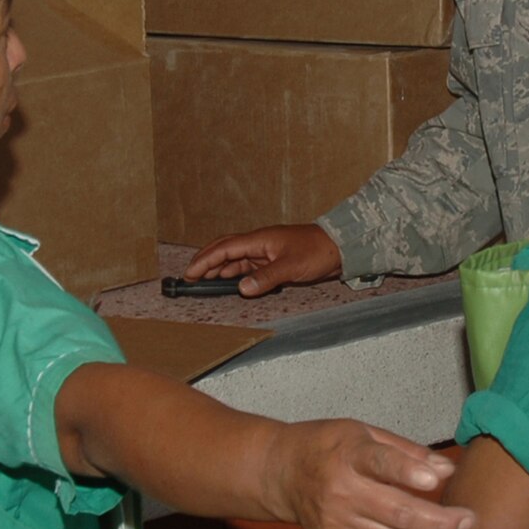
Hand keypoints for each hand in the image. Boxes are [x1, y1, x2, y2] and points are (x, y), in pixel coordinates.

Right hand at [184, 223, 342, 296]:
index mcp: (259, 239)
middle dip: (205, 262)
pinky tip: (229, 283)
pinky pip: (247, 267)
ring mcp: (264, 252)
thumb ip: (266, 278)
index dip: (205, 260)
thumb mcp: (290, 266)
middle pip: (224, 250)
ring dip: (218, 269)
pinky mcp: (271, 261)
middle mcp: (258, 244)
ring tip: (203, 281)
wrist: (337, 248)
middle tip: (190, 276)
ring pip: (234, 260)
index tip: (190, 273)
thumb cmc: (316, 251)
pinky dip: (234, 274)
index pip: (224, 248)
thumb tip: (241, 288)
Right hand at [262, 421, 472, 528]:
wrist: (282, 472)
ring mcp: (334, 523)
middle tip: (468, 520)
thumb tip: (446, 470)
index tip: (436, 481)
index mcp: (347, 455)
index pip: (381, 464)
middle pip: (397, 512)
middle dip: (439, 520)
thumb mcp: (364, 433)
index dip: (408, 473)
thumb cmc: (329, 446)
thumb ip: (406, 452)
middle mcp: (339, 491)